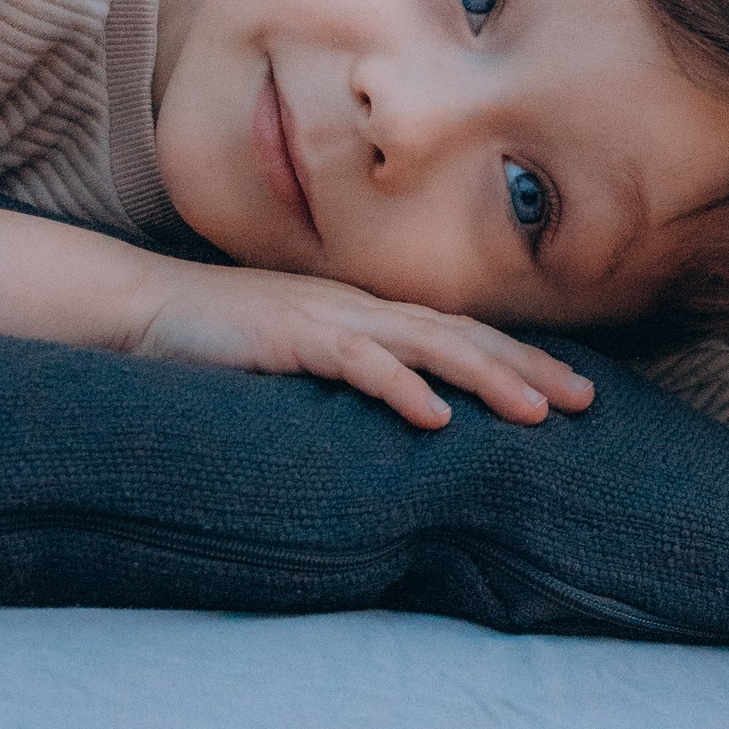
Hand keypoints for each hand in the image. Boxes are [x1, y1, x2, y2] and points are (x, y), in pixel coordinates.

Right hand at [127, 263, 592, 428]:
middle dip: (529, 367)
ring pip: (428, 345)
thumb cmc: (219, 343)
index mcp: (368, 315)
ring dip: (487, 378)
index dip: (518, 358)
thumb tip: (401, 412)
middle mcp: (361, 309)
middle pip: (463, 335)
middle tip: (586, 402)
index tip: (572, 389)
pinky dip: (401, 389)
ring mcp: (329, 318)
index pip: (460, 334)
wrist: (142, 312)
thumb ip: (348, 375)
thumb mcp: (299, 360)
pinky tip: (436, 418)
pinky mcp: (291, 337)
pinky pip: (357, 363)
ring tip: (536, 413)